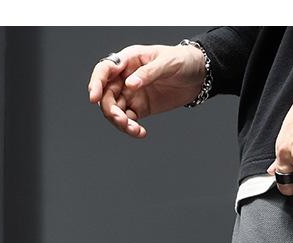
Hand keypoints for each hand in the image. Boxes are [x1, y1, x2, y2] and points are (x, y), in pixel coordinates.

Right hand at [87, 43, 205, 137]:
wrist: (198, 75)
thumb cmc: (181, 60)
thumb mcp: (166, 62)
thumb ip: (148, 73)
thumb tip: (130, 84)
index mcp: (128, 60)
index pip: (104, 70)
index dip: (96, 83)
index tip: (94, 98)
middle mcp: (125, 78)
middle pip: (106, 95)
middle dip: (110, 110)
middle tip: (122, 121)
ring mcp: (132, 94)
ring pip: (115, 110)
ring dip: (120, 123)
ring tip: (134, 130)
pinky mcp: (141, 108)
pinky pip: (129, 120)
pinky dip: (131, 129)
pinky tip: (140, 133)